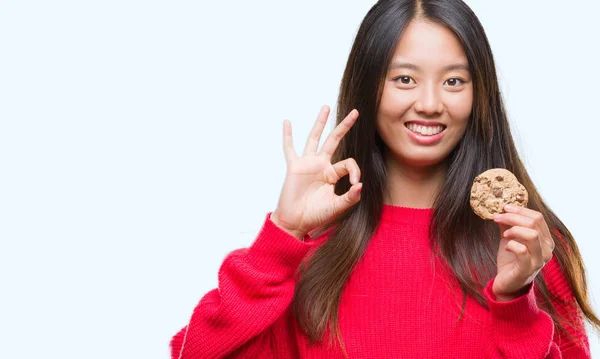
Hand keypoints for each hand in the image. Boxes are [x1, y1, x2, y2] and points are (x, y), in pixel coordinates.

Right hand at [270, 105, 361, 238]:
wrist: (296, 222)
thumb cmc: (316, 215)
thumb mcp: (337, 207)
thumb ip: (350, 197)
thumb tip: (360, 185)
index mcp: (332, 174)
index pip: (348, 163)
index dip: (355, 170)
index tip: (355, 183)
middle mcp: (321, 165)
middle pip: (334, 140)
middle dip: (344, 126)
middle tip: (356, 112)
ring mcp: (307, 164)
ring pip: (314, 138)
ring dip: (320, 123)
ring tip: (326, 107)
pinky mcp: (295, 167)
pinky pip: (290, 148)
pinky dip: (288, 135)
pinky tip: (287, 122)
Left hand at [491, 204, 554, 300]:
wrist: (507, 284)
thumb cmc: (511, 260)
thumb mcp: (509, 239)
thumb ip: (508, 225)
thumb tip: (502, 208)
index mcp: (545, 240)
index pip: (538, 218)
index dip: (521, 210)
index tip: (505, 207)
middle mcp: (547, 250)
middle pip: (534, 223)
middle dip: (513, 217)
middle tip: (497, 216)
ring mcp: (539, 260)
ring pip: (532, 235)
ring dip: (514, 229)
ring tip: (504, 234)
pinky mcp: (528, 269)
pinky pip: (522, 251)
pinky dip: (512, 245)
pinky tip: (506, 247)